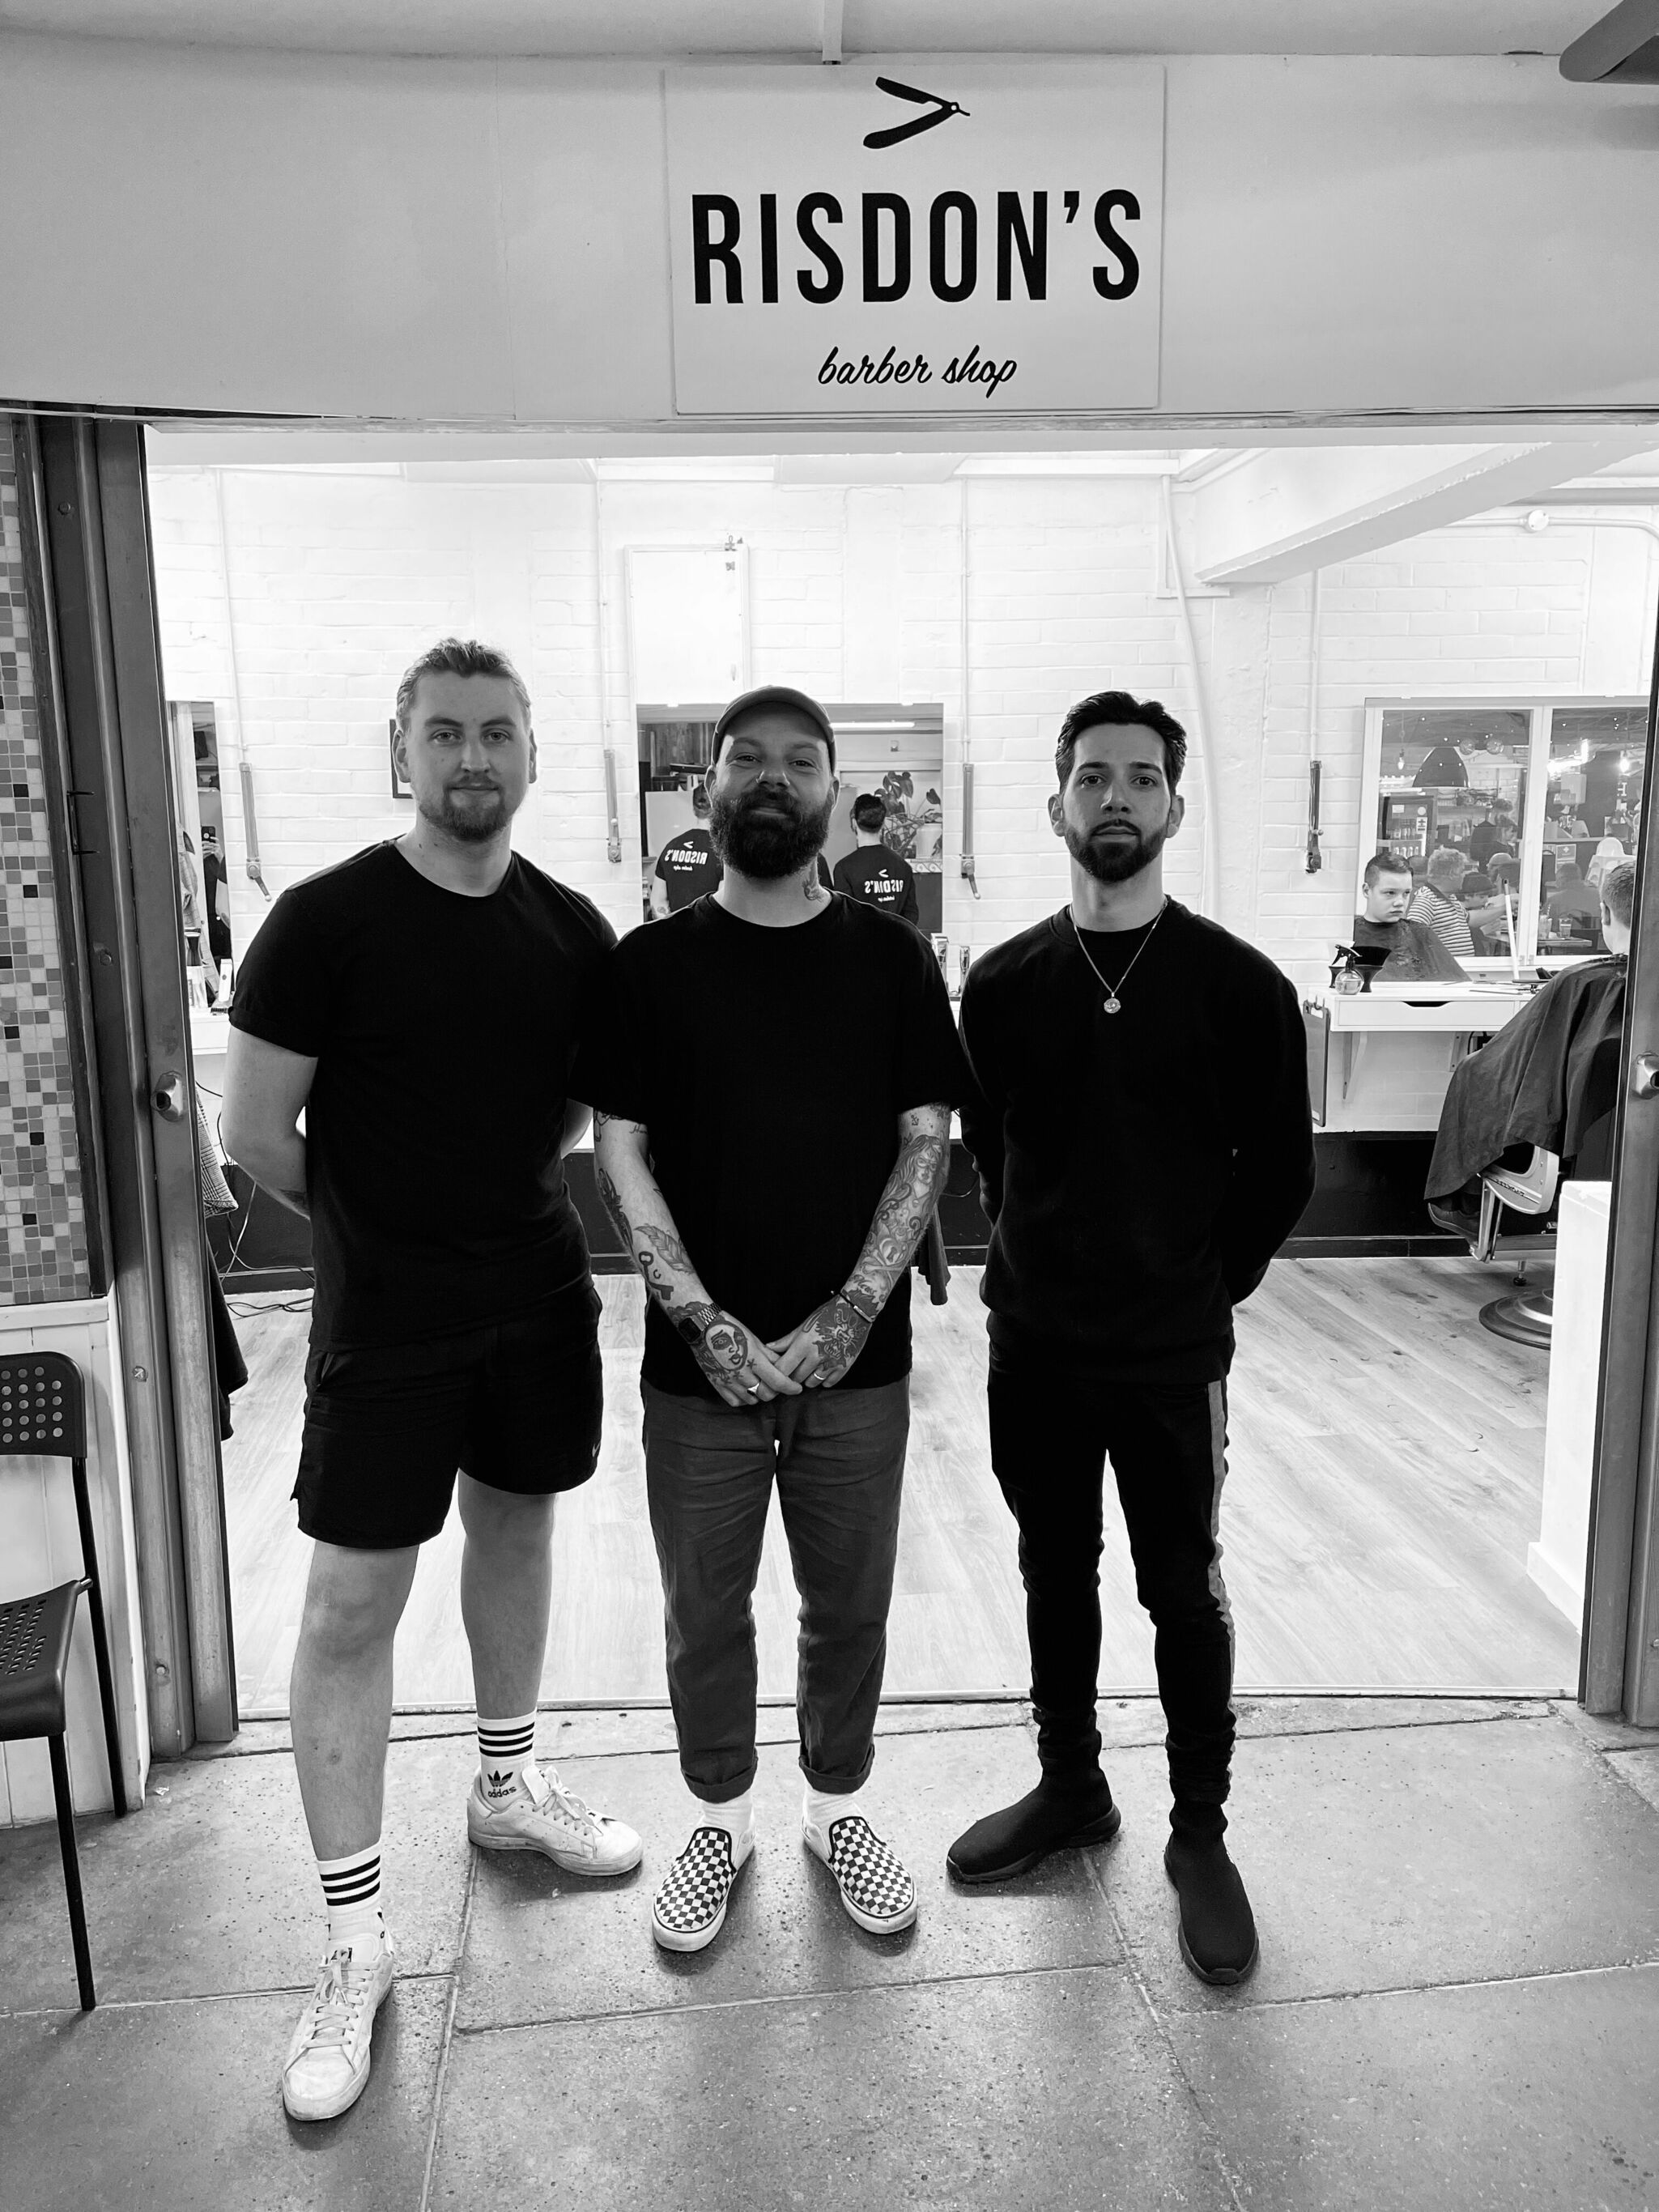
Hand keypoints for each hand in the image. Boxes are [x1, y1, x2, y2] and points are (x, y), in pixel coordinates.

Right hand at [674, 1302, 801, 1405]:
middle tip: (777, 1385)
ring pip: (752, 1400)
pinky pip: (735, 1401)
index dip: (791, 1387)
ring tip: (760, 1385)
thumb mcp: (754, 1339)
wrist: (703, 1328)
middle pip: (766, 1394)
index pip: (778, 1381)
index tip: (797, 1388)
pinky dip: (744, 1399)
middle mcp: (741, 1373)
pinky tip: (746, 1391)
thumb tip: (784, 1365)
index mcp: (753, 1359)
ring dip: (759, 1395)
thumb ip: (770, 1355)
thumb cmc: (730, 1329)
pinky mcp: (717, 1384)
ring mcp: (728, 1380)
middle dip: (775, 1391)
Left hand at [766, 1292, 872, 1388]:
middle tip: (794, 1370)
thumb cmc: (827, 1316)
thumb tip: (769, 1348)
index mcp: (803, 1345)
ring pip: (811, 1383)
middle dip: (792, 1376)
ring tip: (809, 1368)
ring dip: (807, 1379)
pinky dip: (823, 1379)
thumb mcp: (804, 1326)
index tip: (776, 1374)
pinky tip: (823, 1369)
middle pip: (796, 1378)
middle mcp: (816, 1356)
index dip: (777, 1374)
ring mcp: (830, 1363)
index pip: (783, 1368)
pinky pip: (828, 1383)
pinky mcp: (843, 1367)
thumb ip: (786, 1340)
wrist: (854, 1313)